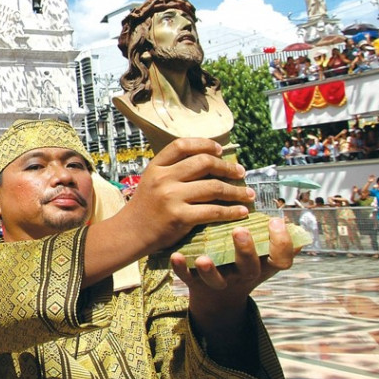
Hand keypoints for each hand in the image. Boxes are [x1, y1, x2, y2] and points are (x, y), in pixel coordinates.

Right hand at [121, 139, 252, 255]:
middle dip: (227, 167)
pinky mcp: (180, 217)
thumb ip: (172, 170)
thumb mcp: (152, 181)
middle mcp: (163, 178)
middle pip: (203, 163)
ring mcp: (171, 197)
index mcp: (156, 166)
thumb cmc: (145, 207)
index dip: (204, 144)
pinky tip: (241, 212)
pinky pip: (213, 211)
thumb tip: (208, 161)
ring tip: (248, 194)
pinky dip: (231, 211)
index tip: (220, 150)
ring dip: (236, 191)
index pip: (182, 145)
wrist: (130, 233)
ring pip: (213, 187)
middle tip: (241, 172)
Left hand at [169, 218, 298, 308]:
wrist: (218, 297)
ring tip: (203, 259)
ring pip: (215, 279)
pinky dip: (181, 268)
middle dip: (245, 251)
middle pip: (248, 268)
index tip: (275, 220)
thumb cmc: (243, 265)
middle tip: (240, 231)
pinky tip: (176, 256)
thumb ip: (271, 239)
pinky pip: (187, 278)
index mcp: (262, 266)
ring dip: (209, 270)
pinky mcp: (195, 282)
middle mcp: (242, 275)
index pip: (280, 259)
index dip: (282, 243)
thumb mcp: (262, 255)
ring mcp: (218, 280)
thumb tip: (286, 217)